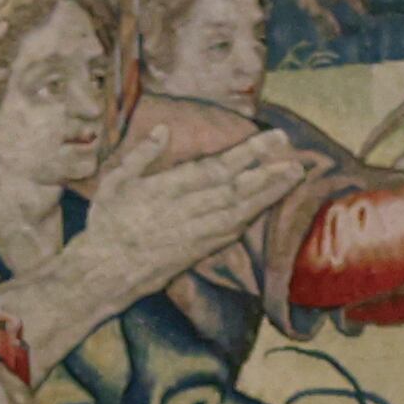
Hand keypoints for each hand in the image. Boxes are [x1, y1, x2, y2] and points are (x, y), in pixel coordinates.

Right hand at [68, 117, 309, 293]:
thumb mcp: (115, 181)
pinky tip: (268, 204)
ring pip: (241, 211)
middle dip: (269, 173)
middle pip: (237, 189)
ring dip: (269, 194)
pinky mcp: (200, 251)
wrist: (106, 272)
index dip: (249, 154)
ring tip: (293, 177)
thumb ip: (142, 155)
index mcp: (167, 188)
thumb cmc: (107, 223)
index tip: (274, 139)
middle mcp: (187, 211)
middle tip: (297, 159)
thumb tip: (162, 131)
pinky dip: (253, 216)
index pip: (217, 168)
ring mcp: (197, 234)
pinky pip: (232, 231)